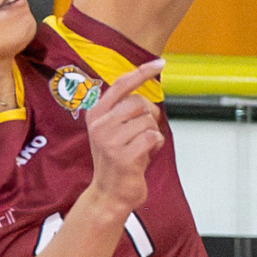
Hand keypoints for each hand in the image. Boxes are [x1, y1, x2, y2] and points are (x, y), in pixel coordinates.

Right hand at [77, 59, 166, 211]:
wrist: (109, 194)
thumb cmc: (117, 160)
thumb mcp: (115, 129)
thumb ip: (125, 109)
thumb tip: (147, 86)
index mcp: (96, 114)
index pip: (122, 84)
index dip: (142, 71)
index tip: (160, 62)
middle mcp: (99, 124)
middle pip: (139, 102)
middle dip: (150, 115)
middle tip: (145, 131)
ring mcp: (109, 140)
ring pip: (148, 120)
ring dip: (152, 134)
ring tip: (141, 147)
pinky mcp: (122, 155)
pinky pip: (152, 137)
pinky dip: (155, 145)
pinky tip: (145, 155)